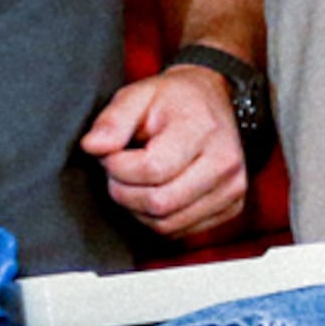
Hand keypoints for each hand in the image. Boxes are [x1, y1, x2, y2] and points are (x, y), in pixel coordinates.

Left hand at [81, 65, 247, 240]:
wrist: (220, 103)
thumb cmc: (177, 100)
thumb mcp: (139, 94)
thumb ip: (113, 120)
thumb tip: (92, 147)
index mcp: (202, 130)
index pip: (152, 169)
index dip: (117, 167)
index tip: (112, 154)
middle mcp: (224, 164)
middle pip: (159, 203)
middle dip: (124, 192)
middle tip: (119, 170)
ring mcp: (231, 190)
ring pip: (167, 224)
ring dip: (137, 208)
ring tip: (136, 180)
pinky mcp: (231, 208)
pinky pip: (180, 230)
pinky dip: (157, 218)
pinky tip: (155, 192)